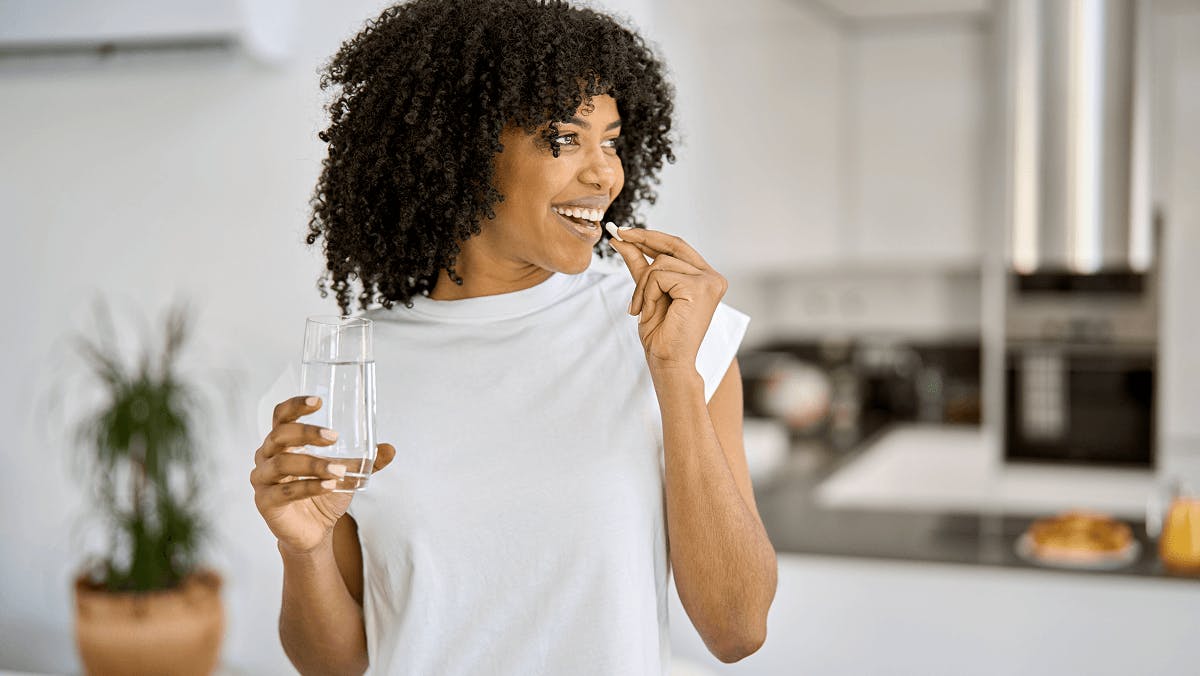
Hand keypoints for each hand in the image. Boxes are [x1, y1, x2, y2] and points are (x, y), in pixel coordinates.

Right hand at [250, 396, 395, 553]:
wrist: (314, 531)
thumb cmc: (324, 494)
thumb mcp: (347, 473)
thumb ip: (366, 461)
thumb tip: (391, 449)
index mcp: (283, 443)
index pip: (282, 416)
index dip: (295, 406)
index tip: (319, 401)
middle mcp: (267, 456)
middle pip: (280, 435)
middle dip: (306, 433)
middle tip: (333, 437)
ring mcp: (263, 479)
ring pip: (282, 464)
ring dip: (313, 464)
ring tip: (339, 469)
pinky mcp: (265, 502)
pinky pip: (285, 492)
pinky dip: (309, 487)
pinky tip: (329, 486)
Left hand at [608, 224, 727, 372]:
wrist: (668, 361)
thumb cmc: (661, 333)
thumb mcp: (648, 292)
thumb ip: (639, 265)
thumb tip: (621, 239)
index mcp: (705, 277)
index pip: (677, 247)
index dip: (651, 237)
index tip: (625, 231)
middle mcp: (713, 277)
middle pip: (670, 247)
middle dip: (641, 243)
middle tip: (617, 237)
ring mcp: (709, 281)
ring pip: (660, 262)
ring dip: (642, 286)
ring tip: (642, 309)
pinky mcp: (699, 288)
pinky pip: (659, 276)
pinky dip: (647, 293)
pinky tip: (650, 312)